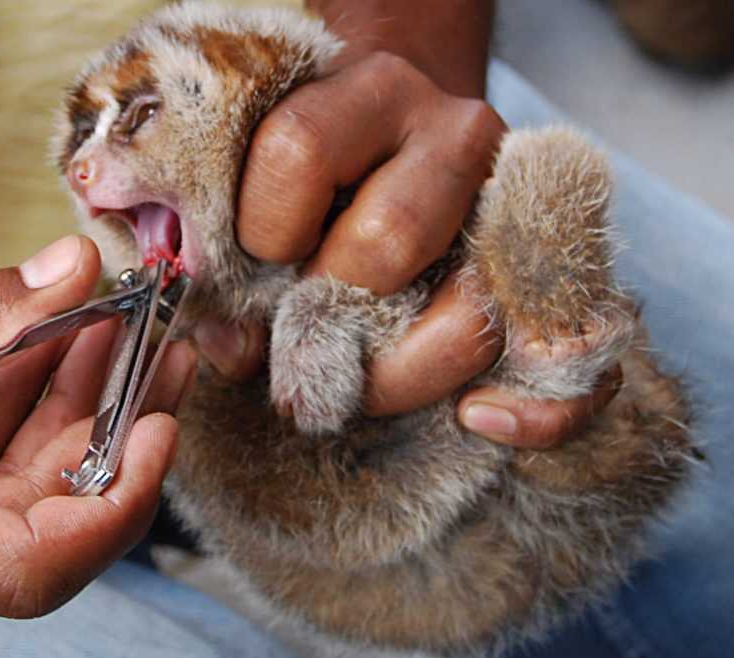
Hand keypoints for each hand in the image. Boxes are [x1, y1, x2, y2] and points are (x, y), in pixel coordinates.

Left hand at [193, 0, 618, 448]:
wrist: (406, 138)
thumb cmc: (322, 178)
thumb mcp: (271, 186)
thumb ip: (237, 260)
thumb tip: (227, 346)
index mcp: (368, 93)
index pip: (299, 150)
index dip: (262, 229)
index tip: (257, 259)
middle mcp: (456, 133)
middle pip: (388, 238)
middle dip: (329, 304)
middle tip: (306, 323)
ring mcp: (518, 213)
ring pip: (470, 313)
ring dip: (399, 372)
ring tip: (358, 374)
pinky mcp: (558, 274)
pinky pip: (575, 364)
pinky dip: (536, 413)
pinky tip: (479, 419)